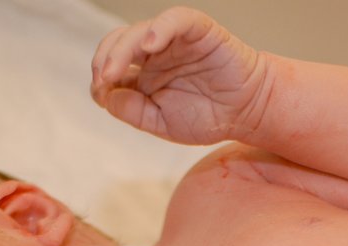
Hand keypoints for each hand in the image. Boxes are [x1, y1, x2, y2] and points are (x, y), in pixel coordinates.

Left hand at [90, 6, 265, 144]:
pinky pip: (175, 20)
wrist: (247, 112)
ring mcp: (174, 39)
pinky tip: (149, 45)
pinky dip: (161, 28)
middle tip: (102, 80)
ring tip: (113, 71)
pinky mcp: (197, 30)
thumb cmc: (209, 117)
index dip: (100, 77)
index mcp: (145, 73)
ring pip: (140, 31)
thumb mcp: (162, 124)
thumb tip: (105, 97)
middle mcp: (156, 53)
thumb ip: (133, 111)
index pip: (111, 65)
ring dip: (122, 49)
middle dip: (104, 60)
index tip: (100, 93)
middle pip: (118, 43)